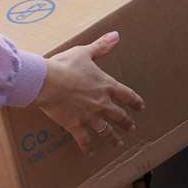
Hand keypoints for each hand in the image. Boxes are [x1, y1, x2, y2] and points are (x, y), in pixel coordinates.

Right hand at [33, 31, 144, 153]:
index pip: (127, 95)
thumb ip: (101, 46)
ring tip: (117, 143)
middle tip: (131, 127)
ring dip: (113, 138)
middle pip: (119, 116)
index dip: (135, 102)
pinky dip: (88, 147)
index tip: (140, 107)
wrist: (46, 81)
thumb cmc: (65, 65)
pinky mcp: (75, 125)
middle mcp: (102, 103)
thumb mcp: (84, 52)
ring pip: (106, 131)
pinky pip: (84, 139)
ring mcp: (89, 116)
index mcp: (106, 85)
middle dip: (126, 122)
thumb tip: (116, 35)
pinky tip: (90, 152)